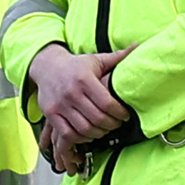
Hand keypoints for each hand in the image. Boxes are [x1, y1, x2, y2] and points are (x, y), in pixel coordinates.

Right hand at [32, 47, 133, 167]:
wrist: (47, 66)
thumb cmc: (76, 65)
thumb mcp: (96, 59)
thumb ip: (117, 57)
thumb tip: (138, 46)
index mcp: (84, 79)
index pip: (107, 103)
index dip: (119, 113)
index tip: (125, 115)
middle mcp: (71, 92)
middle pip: (97, 118)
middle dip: (111, 125)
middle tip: (117, 124)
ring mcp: (60, 104)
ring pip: (84, 129)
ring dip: (98, 133)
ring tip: (105, 129)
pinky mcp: (51, 114)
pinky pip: (67, 133)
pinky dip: (81, 138)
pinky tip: (88, 134)